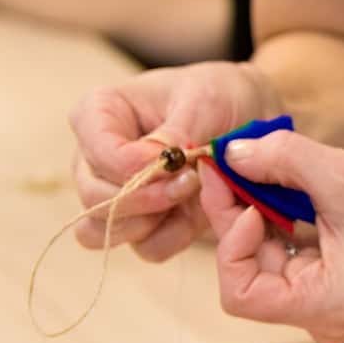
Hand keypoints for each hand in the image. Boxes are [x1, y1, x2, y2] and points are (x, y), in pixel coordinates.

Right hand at [69, 61, 281, 261]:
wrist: (249, 117)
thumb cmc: (219, 95)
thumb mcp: (204, 101)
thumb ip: (175, 134)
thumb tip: (154, 166)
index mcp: (100, 112)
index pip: (96, 151)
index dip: (132, 167)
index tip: (176, 162)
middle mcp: (95, 156)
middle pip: (94, 195)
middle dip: (145, 197)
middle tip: (191, 182)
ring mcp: (113, 193)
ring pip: (104, 229)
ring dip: (152, 222)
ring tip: (192, 194)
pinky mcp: (142, 222)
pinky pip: (142, 247)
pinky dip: (171, 237)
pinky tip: (196, 214)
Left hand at [199, 134, 343, 342]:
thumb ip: (282, 160)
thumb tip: (233, 153)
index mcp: (325, 306)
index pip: (241, 293)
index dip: (231, 243)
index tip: (246, 196)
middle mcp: (324, 316)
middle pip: (253, 273)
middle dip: (242, 218)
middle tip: (236, 166)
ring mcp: (332, 302)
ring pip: (272, 261)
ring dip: (264, 215)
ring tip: (269, 170)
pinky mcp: (340, 285)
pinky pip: (296, 256)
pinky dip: (287, 221)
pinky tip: (293, 186)